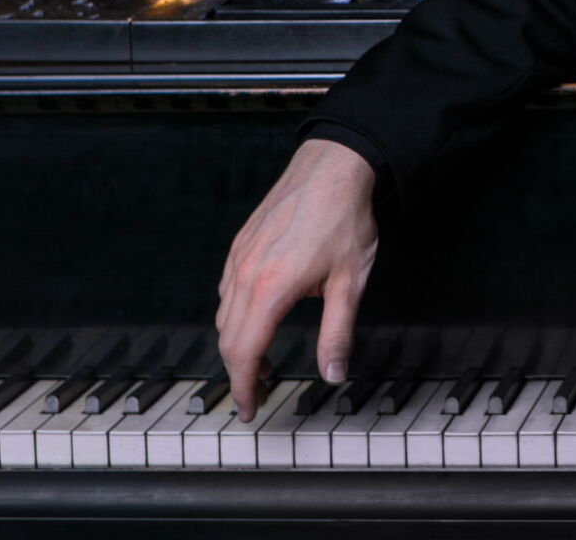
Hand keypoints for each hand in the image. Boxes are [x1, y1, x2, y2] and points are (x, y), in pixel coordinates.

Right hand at [216, 138, 378, 420]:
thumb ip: (338, 333)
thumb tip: (332, 373)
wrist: (334, 166)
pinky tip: (259, 318)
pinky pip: (227, 290)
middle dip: (240, 373)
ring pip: (224, 315)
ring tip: (264, 361)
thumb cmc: (344, 219)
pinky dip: (236, 315)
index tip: (250, 409)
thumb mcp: (351, 283)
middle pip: (228, 339)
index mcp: (272, 288)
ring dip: (238, 345)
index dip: (245, 388)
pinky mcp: (240, 243)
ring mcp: (239, 256)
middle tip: (259, 393)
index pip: (245, 353)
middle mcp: (245, 273)